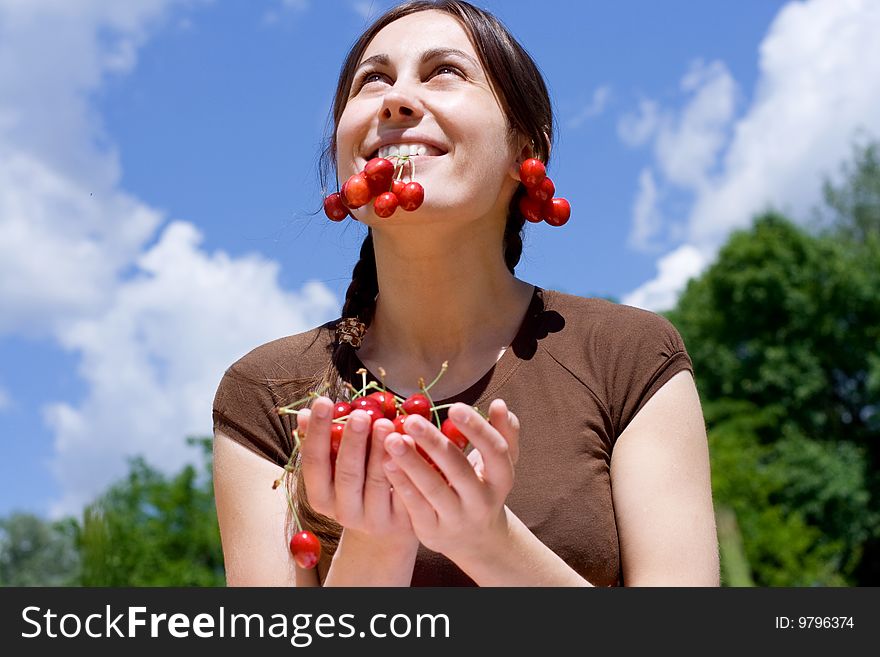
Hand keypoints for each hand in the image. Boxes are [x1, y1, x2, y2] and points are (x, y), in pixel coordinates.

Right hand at [296, 396, 414, 545]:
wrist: (386, 527)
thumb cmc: (358, 484)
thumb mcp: (336, 467)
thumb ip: (324, 441)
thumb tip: (305, 412)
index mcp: (321, 498)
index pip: (313, 462)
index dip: (317, 432)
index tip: (322, 401)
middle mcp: (344, 512)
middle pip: (346, 475)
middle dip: (353, 442)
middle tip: (360, 414)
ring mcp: (374, 519)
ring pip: (377, 482)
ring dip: (380, 450)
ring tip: (385, 422)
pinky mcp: (402, 520)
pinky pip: (405, 492)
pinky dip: (406, 467)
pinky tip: (410, 442)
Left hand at [380, 399, 519, 560]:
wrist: (476, 539)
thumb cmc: (482, 486)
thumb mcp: (498, 463)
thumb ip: (503, 432)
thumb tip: (500, 403)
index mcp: (502, 478)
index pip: (495, 451)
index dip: (477, 429)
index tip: (454, 407)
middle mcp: (482, 500)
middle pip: (459, 469)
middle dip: (434, 443)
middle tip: (412, 420)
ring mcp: (457, 518)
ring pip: (433, 488)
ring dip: (412, 462)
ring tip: (392, 439)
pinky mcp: (433, 531)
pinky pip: (416, 506)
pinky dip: (402, 483)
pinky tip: (387, 462)